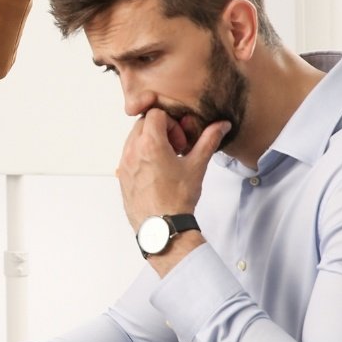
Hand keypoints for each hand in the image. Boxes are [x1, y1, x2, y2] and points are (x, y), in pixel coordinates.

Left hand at [118, 108, 228, 228]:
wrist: (163, 228)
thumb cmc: (178, 199)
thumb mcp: (196, 166)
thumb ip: (209, 140)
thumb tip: (221, 125)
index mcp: (150, 143)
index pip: (155, 113)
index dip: (171, 123)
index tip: (179, 141)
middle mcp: (132, 150)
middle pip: (142, 123)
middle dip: (160, 131)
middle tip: (175, 150)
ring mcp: (124, 163)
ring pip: (133, 139)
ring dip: (150, 142)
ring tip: (166, 162)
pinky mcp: (121, 176)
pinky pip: (128, 155)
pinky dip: (141, 156)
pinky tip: (156, 173)